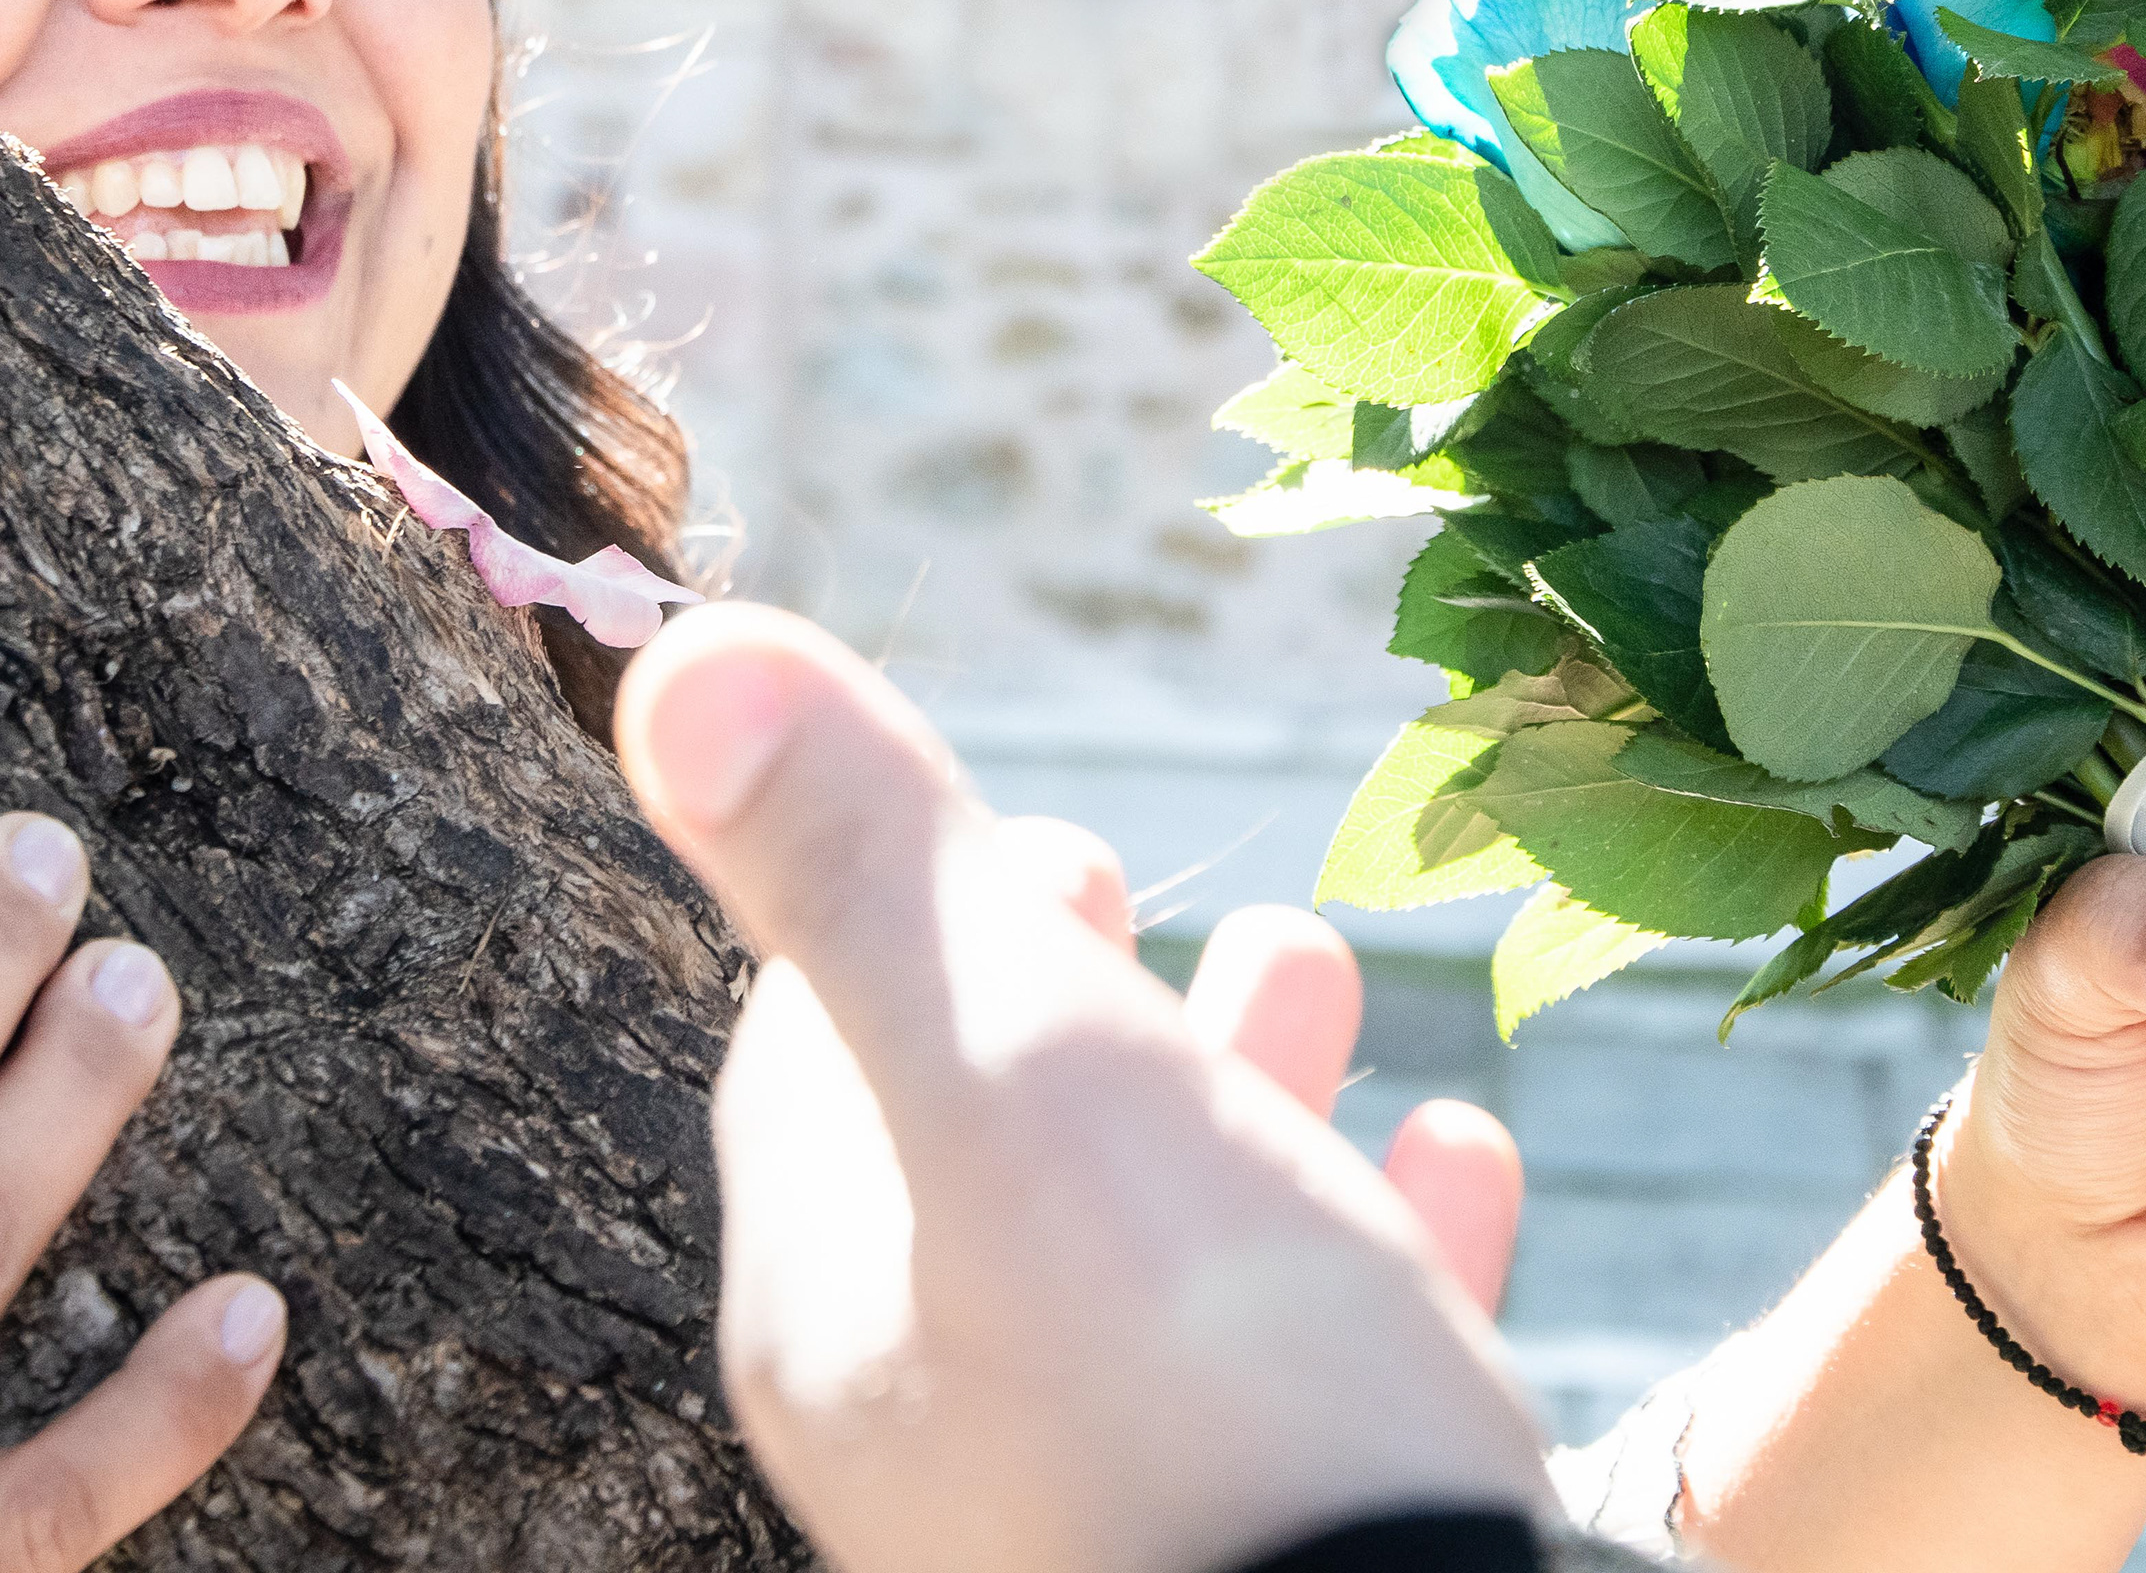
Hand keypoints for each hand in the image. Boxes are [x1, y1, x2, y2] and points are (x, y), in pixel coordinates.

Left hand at [616, 604, 1548, 1572]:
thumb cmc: (1190, 1387)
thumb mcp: (1014, 1075)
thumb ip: (858, 872)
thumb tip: (680, 660)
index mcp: (851, 1298)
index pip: (814, 1068)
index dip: (895, 916)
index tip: (986, 825)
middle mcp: (957, 1418)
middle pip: (990, 1149)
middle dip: (1069, 989)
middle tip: (1112, 870)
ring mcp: (1119, 1498)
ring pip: (1166, 1246)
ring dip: (1230, 1085)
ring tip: (1307, 963)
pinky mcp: (1281, 1541)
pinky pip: (1321, 1362)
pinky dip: (1375, 1234)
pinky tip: (1464, 1156)